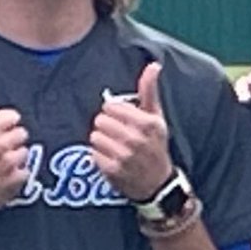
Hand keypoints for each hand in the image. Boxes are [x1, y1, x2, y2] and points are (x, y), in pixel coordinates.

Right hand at [0, 76, 28, 215]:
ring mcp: (8, 164)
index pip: (13, 117)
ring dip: (16, 157)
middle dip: (12, 140)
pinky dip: (19, 173)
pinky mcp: (15, 180)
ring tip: (1, 163)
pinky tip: (6, 175)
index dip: (7, 124)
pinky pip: (27, 169)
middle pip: (21, 133)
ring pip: (25, 151)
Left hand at [90, 62, 172, 199]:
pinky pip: (93, 153)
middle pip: (100, 121)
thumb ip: (150, 91)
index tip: (123, 121)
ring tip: (114, 147)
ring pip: (94, 137)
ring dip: (101, 141)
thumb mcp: (157, 118)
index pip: (110, 107)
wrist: (158, 184)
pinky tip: (112, 159)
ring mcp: (124, 157)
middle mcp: (136, 140)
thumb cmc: (155, 146)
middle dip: (107, 126)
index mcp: (147, 124)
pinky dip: (99, 156)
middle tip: (118, 135)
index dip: (114, 113)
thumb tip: (154, 65)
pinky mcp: (113, 171)